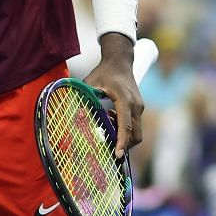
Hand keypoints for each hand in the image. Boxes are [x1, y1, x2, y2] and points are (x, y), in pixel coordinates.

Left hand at [83, 43, 144, 158]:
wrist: (120, 60)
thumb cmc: (104, 72)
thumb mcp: (90, 83)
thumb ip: (84, 99)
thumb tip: (75, 115)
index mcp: (125, 100)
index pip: (125, 126)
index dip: (121, 142)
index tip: (117, 155)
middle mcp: (136, 106)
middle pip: (135, 135)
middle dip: (125, 145)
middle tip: (110, 149)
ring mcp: (140, 107)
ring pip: (136, 132)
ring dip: (123, 136)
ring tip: (108, 125)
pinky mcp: (139, 107)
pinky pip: (134, 125)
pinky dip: (124, 128)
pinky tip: (111, 117)